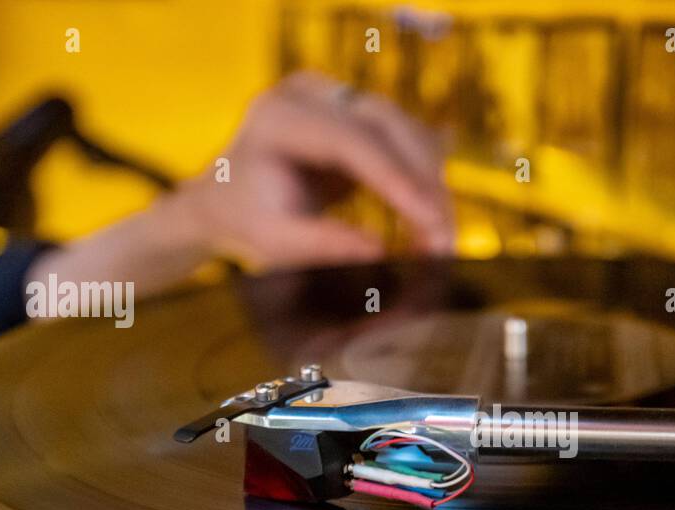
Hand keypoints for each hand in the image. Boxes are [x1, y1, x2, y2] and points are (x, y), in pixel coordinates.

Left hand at [27, 72, 454, 309]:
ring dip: (432, 182)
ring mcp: (337, 95)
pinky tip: (431, 220)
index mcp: (280, 116)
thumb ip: (323, 244)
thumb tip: (380, 252)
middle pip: (389, 125)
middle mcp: (311, 93)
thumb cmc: (246, 221)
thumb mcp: (275, 243)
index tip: (431, 222)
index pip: (353, 140)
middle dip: (424, 182)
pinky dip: (424, 178)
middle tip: (445, 239)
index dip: (398, 180)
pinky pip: (406, 139)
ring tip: (441, 239)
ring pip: (406, 130)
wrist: (229, 198)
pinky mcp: (358, 111)